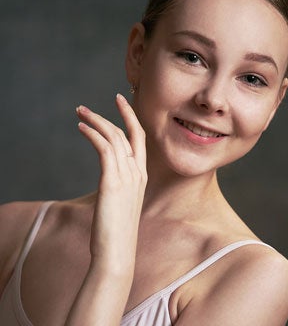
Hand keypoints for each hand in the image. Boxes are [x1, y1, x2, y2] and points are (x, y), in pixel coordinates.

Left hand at [76, 94, 146, 276]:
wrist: (117, 251)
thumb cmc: (117, 229)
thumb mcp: (122, 202)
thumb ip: (119, 185)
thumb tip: (109, 175)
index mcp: (142, 175)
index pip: (139, 138)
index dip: (130, 117)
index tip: (119, 102)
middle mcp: (137, 172)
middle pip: (125, 133)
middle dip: (108, 115)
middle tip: (85, 107)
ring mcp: (127, 176)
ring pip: (114, 137)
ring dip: (95, 121)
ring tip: (79, 113)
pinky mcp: (112, 182)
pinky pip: (104, 149)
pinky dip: (92, 134)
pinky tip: (81, 128)